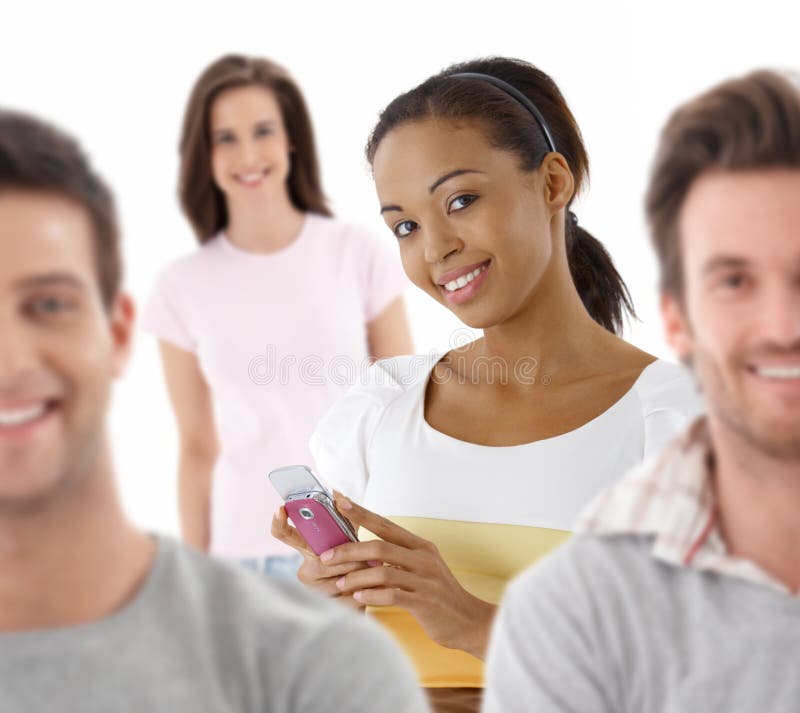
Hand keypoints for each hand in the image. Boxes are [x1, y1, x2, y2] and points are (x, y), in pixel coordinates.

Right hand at [270, 505, 368, 610]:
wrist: (370, 589)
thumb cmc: (356, 555)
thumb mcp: (350, 530)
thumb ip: (345, 511)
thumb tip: (339, 496)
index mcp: (307, 548)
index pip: (283, 534)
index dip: (279, 522)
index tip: (281, 509)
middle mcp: (305, 570)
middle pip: (324, 562)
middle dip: (350, 557)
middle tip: (372, 555)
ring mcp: (315, 591)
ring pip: (341, 579)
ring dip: (364, 573)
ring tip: (377, 568)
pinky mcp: (330, 609)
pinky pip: (350, 599)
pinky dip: (367, 591)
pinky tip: (374, 587)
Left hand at [323, 494, 496, 659]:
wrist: (469, 620)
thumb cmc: (439, 594)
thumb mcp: (423, 567)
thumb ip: (398, 557)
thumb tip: (364, 552)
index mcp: (421, 546)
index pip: (387, 524)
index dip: (362, 513)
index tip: (341, 502)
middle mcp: (423, 558)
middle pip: (379, 547)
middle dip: (348, 551)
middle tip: (326, 557)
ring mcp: (425, 580)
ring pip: (382, 572)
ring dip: (356, 578)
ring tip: (340, 584)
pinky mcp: (424, 602)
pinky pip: (392, 596)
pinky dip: (371, 596)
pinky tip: (359, 598)